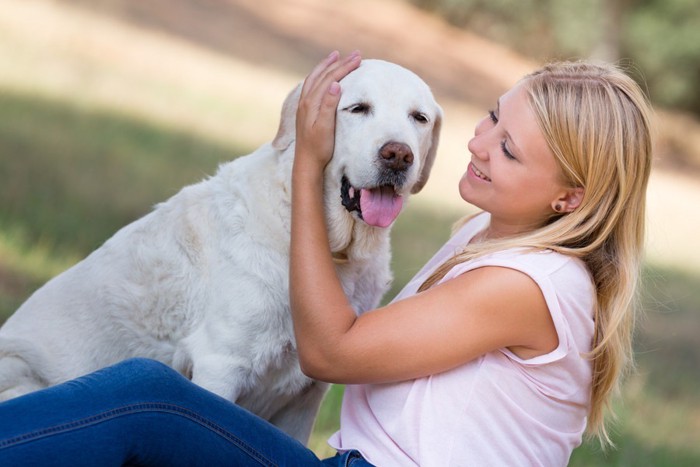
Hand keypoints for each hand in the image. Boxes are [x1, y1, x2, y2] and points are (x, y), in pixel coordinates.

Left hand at [294, 50, 361, 171]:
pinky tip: (323, 77)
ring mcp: (303, 105)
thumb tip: (336, 84)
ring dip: (326, 66)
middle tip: (356, 55)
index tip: (358, 59)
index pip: (331, 79)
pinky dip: (319, 76)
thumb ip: (329, 105)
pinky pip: (311, 86)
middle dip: (339, 63)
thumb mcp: (326, 127)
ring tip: (335, 56)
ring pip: (315, 78)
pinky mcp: (304, 111)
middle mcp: (305, 101)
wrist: (306, 162)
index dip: (345, 67)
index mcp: (312, 103)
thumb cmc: (319, 147)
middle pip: (323, 75)